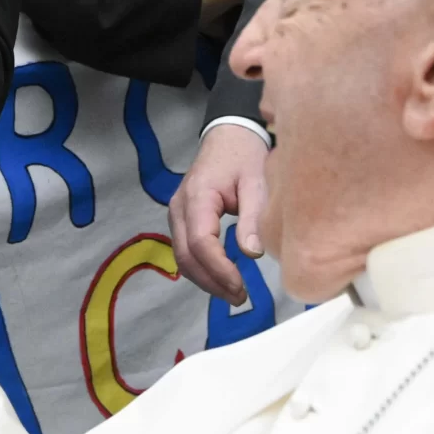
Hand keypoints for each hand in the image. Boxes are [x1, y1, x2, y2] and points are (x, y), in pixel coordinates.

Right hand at [168, 121, 271, 304]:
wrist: (228, 136)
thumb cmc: (244, 156)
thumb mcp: (256, 183)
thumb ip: (253, 218)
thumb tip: (252, 254)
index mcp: (197, 197)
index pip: (199, 242)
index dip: (218, 269)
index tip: (242, 287)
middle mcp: (179, 208)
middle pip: (185, 256)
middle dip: (211, 282)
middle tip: (241, 298)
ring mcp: (176, 214)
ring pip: (182, 257)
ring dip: (205, 280)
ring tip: (235, 294)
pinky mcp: (182, 220)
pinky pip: (185, 251)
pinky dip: (201, 269)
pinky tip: (223, 279)